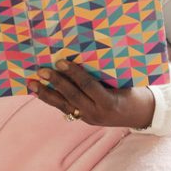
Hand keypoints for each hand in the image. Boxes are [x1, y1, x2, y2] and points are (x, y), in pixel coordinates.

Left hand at [27, 59, 154, 129]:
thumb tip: (82, 52)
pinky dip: (50, 99)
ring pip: (64, 106)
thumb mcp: (121, 81)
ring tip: (31, 83)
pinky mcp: (82, 119)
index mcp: (109, 102)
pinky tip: (38, 91)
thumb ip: (104, 72)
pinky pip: (64, 108)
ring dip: (46, 94)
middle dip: (56, 83)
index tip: (61, 62)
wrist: (139, 114)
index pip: (88, 86)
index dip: (74, 73)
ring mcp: (88, 118)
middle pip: (72, 97)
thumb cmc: (131, 90)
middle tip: (42, 70)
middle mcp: (97, 113)